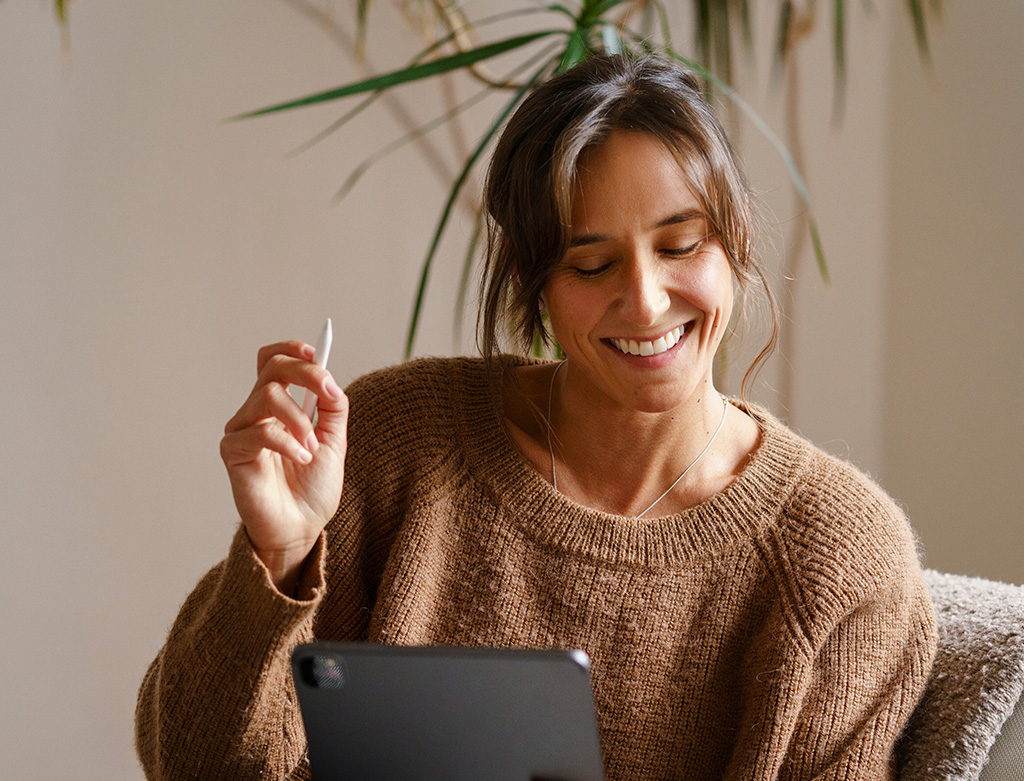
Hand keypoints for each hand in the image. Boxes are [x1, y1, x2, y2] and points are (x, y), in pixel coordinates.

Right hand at [220, 340, 347, 592]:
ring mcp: (242, 430)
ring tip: (312, 448)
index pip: (273, 361)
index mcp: (279, 406)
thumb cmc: (313, 488)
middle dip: (306, 373)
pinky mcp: (233, 452)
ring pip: (267, 396)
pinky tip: (302, 459)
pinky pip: (260, 431)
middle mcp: (257, 412)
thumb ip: (333, 409)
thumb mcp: (334, 442)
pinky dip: (288, 441)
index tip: (317, 351)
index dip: (292, 349)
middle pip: (271, 368)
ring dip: (300, 419)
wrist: (302, 528)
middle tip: (327, 392)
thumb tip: (332, 382)